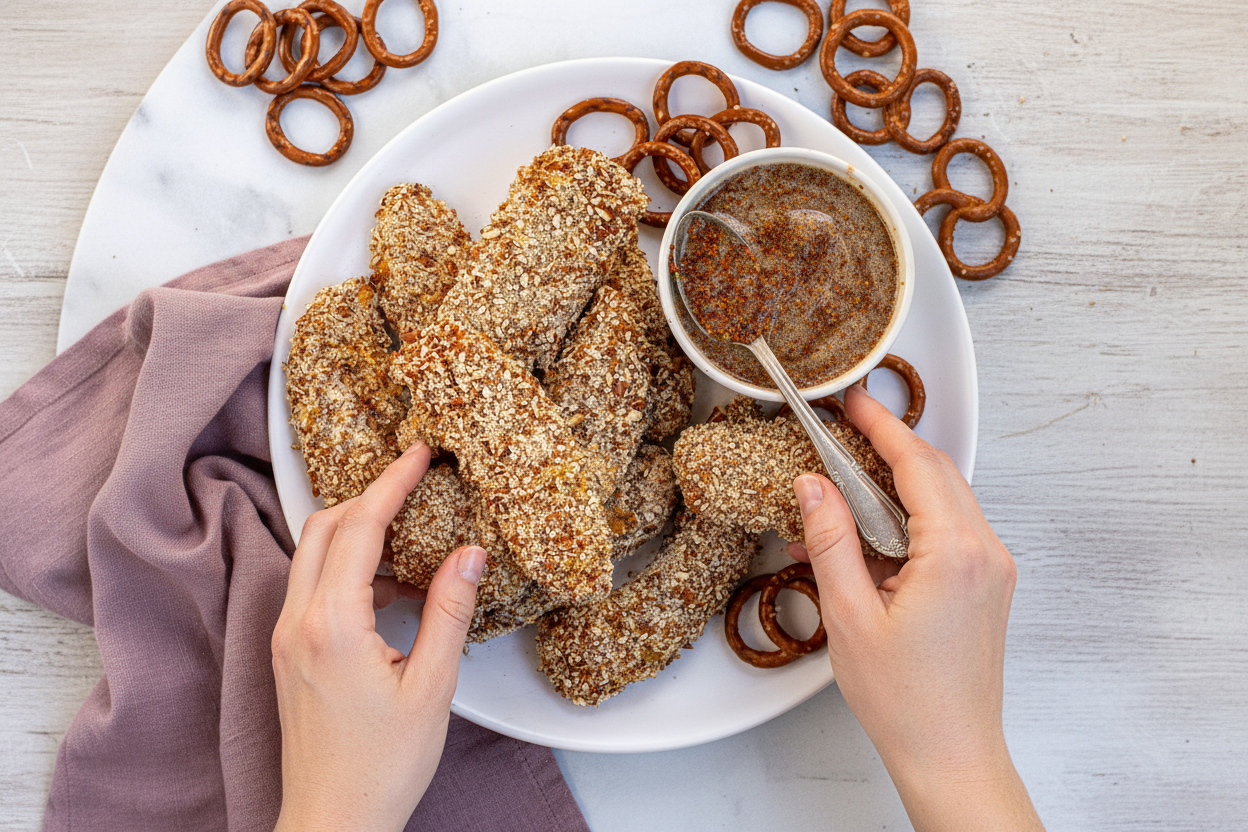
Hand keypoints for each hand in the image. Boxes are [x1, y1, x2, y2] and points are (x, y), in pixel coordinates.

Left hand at [271, 442, 485, 831]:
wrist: (333, 821)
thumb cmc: (380, 767)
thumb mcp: (432, 687)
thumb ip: (448, 612)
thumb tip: (469, 554)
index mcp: (331, 625)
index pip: (361, 527)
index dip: (392, 483)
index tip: (419, 453)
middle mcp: (296, 622)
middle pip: (325, 527)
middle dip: (369, 496)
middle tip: (413, 480)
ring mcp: (285, 638)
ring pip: (314, 555)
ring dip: (357, 531)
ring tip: (411, 532)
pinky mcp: (288, 653)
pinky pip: (314, 587)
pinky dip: (349, 568)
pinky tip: (391, 589)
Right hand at [790, 385, 1043, 831]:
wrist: (951, 753)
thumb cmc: (905, 699)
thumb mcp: (848, 615)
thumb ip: (830, 541)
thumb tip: (813, 485)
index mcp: (956, 553)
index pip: (918, 464)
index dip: (882, 426)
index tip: (853, 402)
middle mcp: (986, 552)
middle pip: (937, 473)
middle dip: (891, 446)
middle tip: (845, 428)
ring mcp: (993, 569)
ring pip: (945, 499)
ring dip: (898, 484)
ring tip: (846, 483)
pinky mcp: (988, 585)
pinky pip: (950, 530)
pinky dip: (910, 518)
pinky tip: (868, 533)